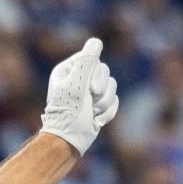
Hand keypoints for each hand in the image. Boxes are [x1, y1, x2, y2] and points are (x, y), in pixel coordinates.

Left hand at [40, 37, 118, 155]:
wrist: (69, 141)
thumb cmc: (69, 113)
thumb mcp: (76, 84)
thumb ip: (87, 62)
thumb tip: (96, 42)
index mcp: (67, 70)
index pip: (92, 58)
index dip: (96, 74)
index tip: (89, 88)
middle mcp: (78, 78)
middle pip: (105, 71)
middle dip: (101, 91)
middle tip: (89, 103)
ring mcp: (89, 92)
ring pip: (112, 86)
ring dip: (104, 103)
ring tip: (91, 113)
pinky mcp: (98, 104)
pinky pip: (115, 100)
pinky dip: (107, 112)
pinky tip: (95, 120)